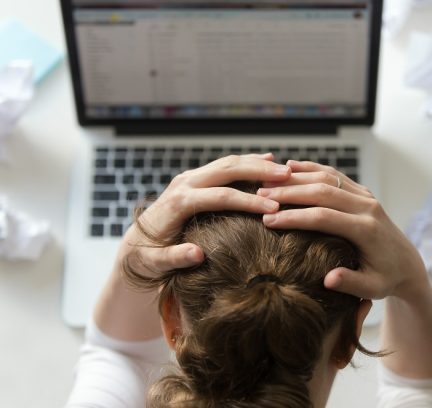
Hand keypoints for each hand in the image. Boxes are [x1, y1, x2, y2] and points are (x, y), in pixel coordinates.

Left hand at [121, 154, 290, 274]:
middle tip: (287, 177)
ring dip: (257, 163)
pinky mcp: (195, 178)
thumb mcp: (155, 263)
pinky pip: (225, 166)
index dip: (248, 201)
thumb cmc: (147, 257)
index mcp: (178, 202)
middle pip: (228, 170)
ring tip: (285, 170)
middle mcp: (184, 184)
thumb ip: (174, 258)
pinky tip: (268, 160)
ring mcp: (190, 178)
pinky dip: (247, 162)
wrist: (134, 243)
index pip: (220, 197)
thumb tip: (197, 254)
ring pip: (228, 163)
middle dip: (259, 172)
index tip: (274, 208)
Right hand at [257, 160, 428, 300]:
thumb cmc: (386, 279)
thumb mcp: (373, 288)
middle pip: (322, 191)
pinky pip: (334, 174)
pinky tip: (289, 167)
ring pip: (327, 177)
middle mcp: (367, 207)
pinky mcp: (362, 192)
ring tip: (267, 182)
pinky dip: (311, 168)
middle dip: (289, 193)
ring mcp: (365, 196)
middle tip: (259, 196)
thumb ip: (351, 283)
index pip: (324, 217)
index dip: (294, 217)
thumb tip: (328, 280)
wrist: (407, 263)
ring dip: (296, 178)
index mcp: (366, 229)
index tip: (268, 220)